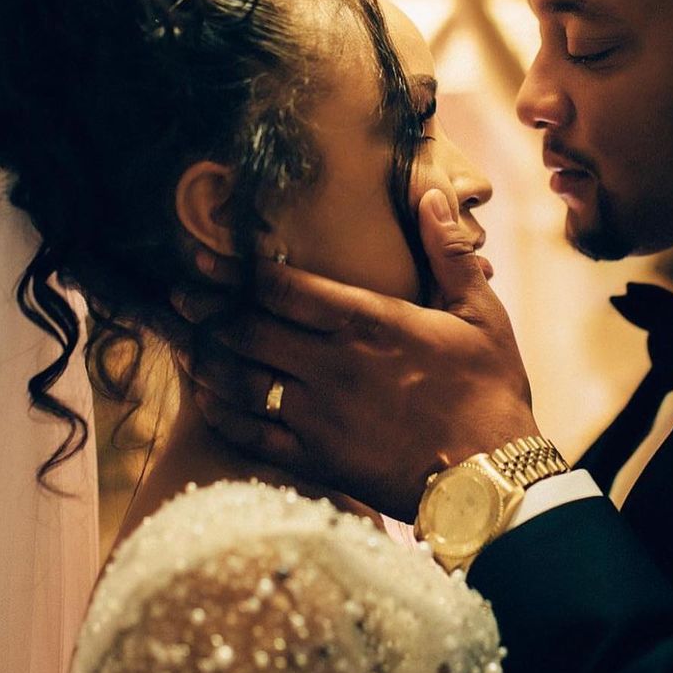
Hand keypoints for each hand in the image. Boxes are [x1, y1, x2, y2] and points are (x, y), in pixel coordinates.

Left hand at [172, 189, 537, 519]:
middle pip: (248, 330)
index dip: (236, 270)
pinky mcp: (317, 460)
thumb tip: (432, 196)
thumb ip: (448, 253)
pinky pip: (251, 435)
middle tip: (179, 294)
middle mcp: (332, 365)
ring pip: (240, 382)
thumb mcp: (481, 313)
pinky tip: (205, 399)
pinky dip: (221, 414)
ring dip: (204, 358)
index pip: (284, 288)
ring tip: (180, 341)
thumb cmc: (491, 390)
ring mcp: (319, 416)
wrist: (493, 477)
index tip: (205, 256)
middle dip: (206, 309)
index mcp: (369, 322)